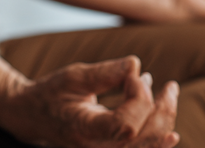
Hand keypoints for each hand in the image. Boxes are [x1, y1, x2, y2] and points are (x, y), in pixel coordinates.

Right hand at [0, 56, 178, 147]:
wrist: (34, 117)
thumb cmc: (51, 93)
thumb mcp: (72, 77)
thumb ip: (104, 73)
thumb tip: (136, 64)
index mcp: (85, 130)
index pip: (126, 125)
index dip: (139, 98)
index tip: (133, 74)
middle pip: (145, 138)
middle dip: (162, 109)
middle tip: (167, 84)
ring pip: (150, 145)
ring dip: (165, 120)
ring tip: (170, 93)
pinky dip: (159, 135)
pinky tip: (168, 122)